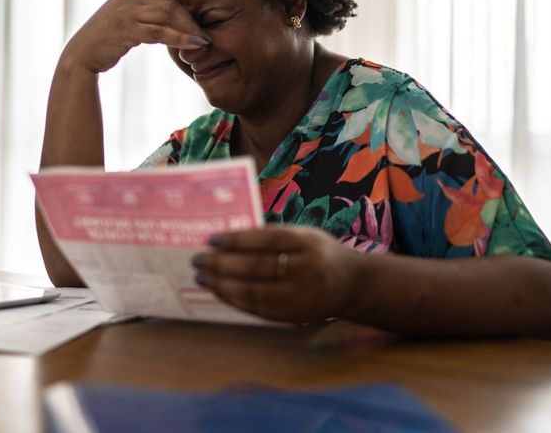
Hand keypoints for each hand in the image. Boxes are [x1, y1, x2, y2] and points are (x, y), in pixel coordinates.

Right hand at [60, 0, 208, 73]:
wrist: (79, 58)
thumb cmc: (102, 45)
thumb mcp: (121, 24)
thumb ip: (139, 18)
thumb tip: (162, 22)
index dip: (183, 12)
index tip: (196, 26)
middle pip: (168, 4)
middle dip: (189, 19)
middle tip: (203, 34)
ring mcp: (125, 12)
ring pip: (166, 15)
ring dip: (188, 28)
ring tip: (202, 40)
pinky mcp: (126, 29)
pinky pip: (158, 31)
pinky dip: (178, 37)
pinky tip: (191, 44)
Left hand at [191, 226, 357, 323]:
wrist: (352, 285)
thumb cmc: (319, 253)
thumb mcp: (304, 235)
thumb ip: (273, 235)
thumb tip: (228, 240)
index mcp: (308, 243)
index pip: (266, 240)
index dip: (236, 240)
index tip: (211, 239)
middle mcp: (307, 270)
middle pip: (257, 267)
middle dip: (222, 264)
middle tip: (198, 260)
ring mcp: (301, 297)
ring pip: (255, 292)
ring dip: (223, 285)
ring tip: (203, 277)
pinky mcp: (295, 316)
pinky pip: (259, 309)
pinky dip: (235, 301)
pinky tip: (220, 292)